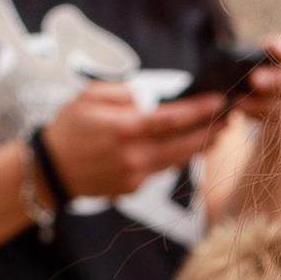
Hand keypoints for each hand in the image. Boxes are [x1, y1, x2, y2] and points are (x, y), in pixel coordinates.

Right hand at [38, 75, 226, 201]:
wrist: (50, 169)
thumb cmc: (69, 127)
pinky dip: (179, 157)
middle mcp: (133, 154)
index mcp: (123, 128)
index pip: (172, 119)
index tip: (220, 100)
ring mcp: (134, 174)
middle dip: (211, 129)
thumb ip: (122, 92)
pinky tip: (190, 145)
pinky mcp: (133, 187)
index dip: (200, 110)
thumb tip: (147, 98)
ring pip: (179, 159)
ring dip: (201, 145)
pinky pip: (163, 170)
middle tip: (231, 116)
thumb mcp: (88, 96)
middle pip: (184, 143)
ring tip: (219, 130)